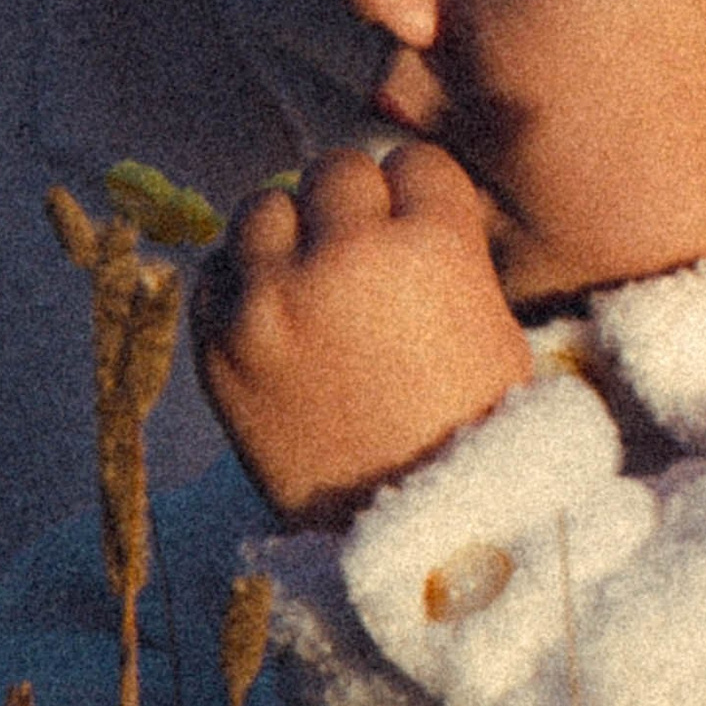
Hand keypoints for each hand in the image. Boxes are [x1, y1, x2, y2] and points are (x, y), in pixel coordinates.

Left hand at [195, 144, 533, 527]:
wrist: (418, 541)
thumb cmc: (475, 434)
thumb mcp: (491, 323)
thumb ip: (439, 248)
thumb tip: (386, 193)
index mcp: (433, 246)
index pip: (413, 164)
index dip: (418, 202)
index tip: (418, 235)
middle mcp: (346, 257)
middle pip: (335, 172)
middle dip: (353, 210)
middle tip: (363, 261)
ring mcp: (272, 300)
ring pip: (263, 208)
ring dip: (288, 237)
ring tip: (311, 287)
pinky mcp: (218, 345)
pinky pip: (214, 272)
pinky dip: (241, 287)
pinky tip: (274, 320)